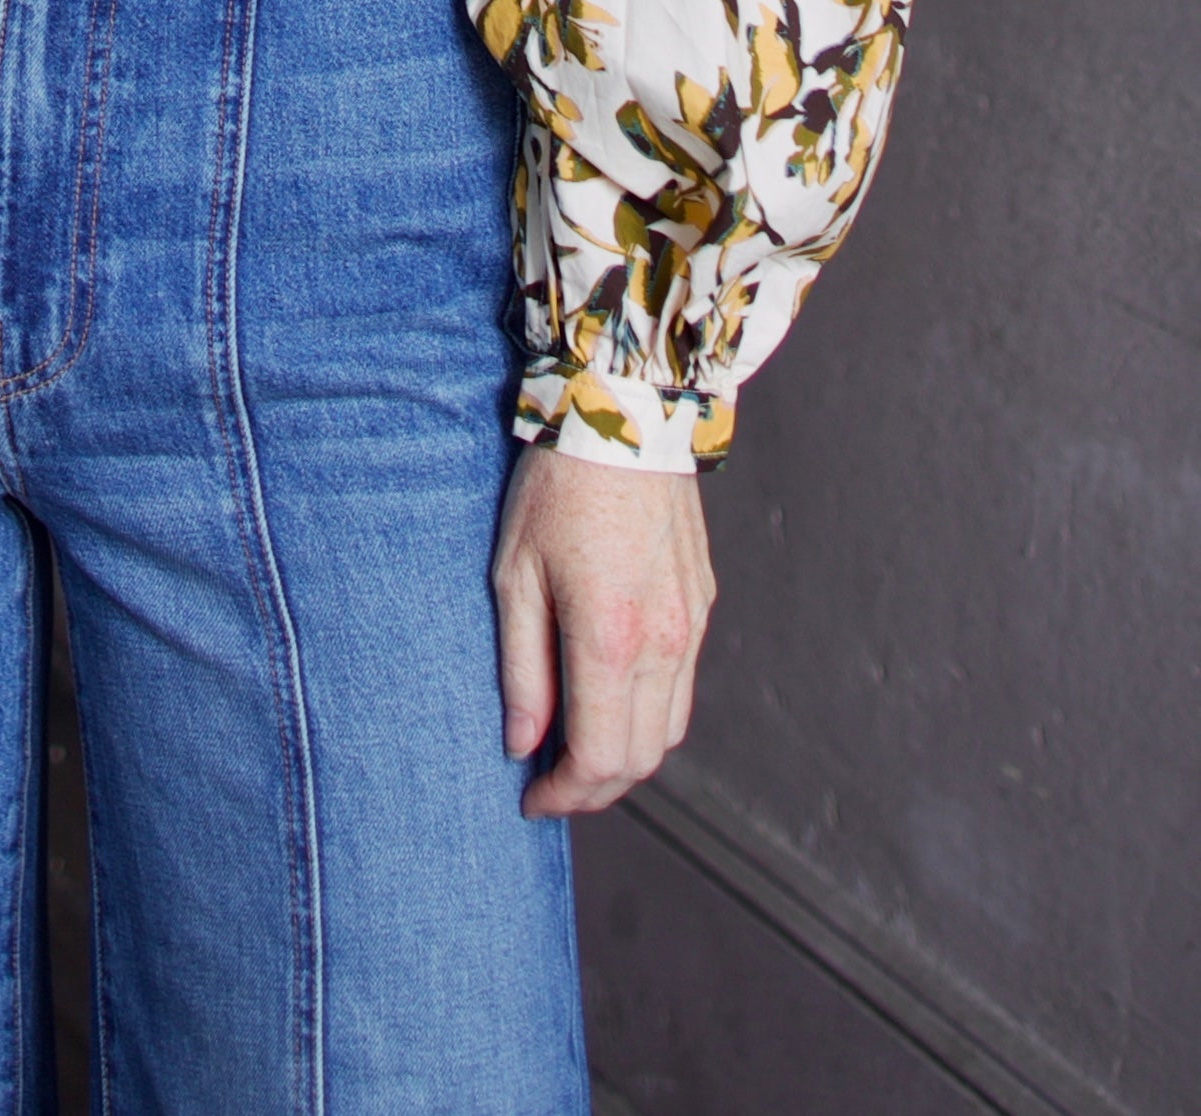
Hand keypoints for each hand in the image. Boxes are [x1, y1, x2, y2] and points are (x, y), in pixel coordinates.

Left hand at [491, 444, 714, 817]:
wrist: (625, 416)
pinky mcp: (701, 605)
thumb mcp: (514, 575)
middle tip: (549, 783)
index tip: (531, 798)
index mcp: (609, 640)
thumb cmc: (556, 489)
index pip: (598, 759)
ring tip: (575, 744)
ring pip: (668, 730)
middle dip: (594, 788)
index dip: (563, 796)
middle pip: (639, 759)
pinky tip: (609, 695)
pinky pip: (682, 686)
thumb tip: (521, 743)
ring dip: (625, 755)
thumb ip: (521, 668)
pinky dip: (649, 714)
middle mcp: (662, 643)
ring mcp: (690, 626)